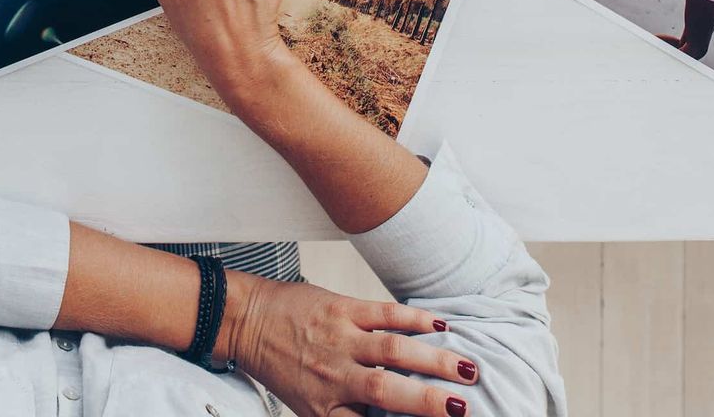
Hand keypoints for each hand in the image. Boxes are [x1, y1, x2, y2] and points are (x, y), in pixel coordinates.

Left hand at [223, 276, 477, 416]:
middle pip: (389, 394)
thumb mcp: (309, 404)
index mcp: (325, 408)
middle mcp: (334, 377)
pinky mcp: (340, 308)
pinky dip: (414, 318)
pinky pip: (383, 313)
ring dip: (434, 360)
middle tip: (465, 409)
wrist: (245, 320)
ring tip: (468, 369)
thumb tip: (391, 414)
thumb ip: (346, 412)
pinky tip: (441, 324)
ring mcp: (339, 339)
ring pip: (393, 351)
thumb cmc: (281, 364)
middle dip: (430, 403)